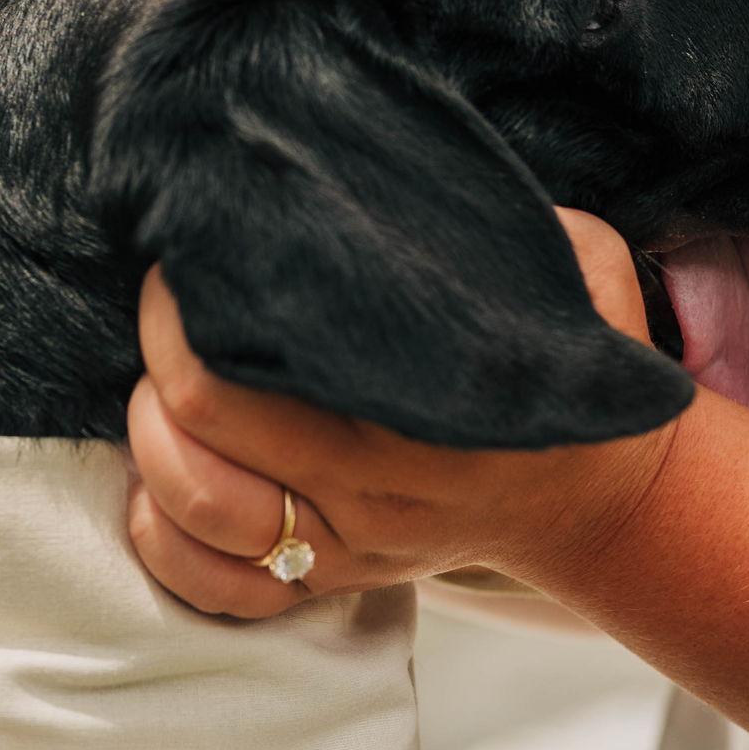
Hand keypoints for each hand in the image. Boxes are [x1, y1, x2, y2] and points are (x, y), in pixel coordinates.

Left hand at [125, 209, 678, 616]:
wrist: (599, 492)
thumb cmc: (569, 352)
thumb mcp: (574, 263)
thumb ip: (494, 220)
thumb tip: (386, 158)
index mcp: (426, 414)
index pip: (248, 364)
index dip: (189, 303)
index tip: (190, 244)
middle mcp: (376, 492)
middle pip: (200, 432)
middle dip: (160, 350)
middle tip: (169, 295)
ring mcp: (349, 547)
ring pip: (195, 514)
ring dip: (149, 441)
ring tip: (157, 382)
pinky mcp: (331, 582)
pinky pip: (218, 591)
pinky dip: (164, 541)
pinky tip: (157, 484)